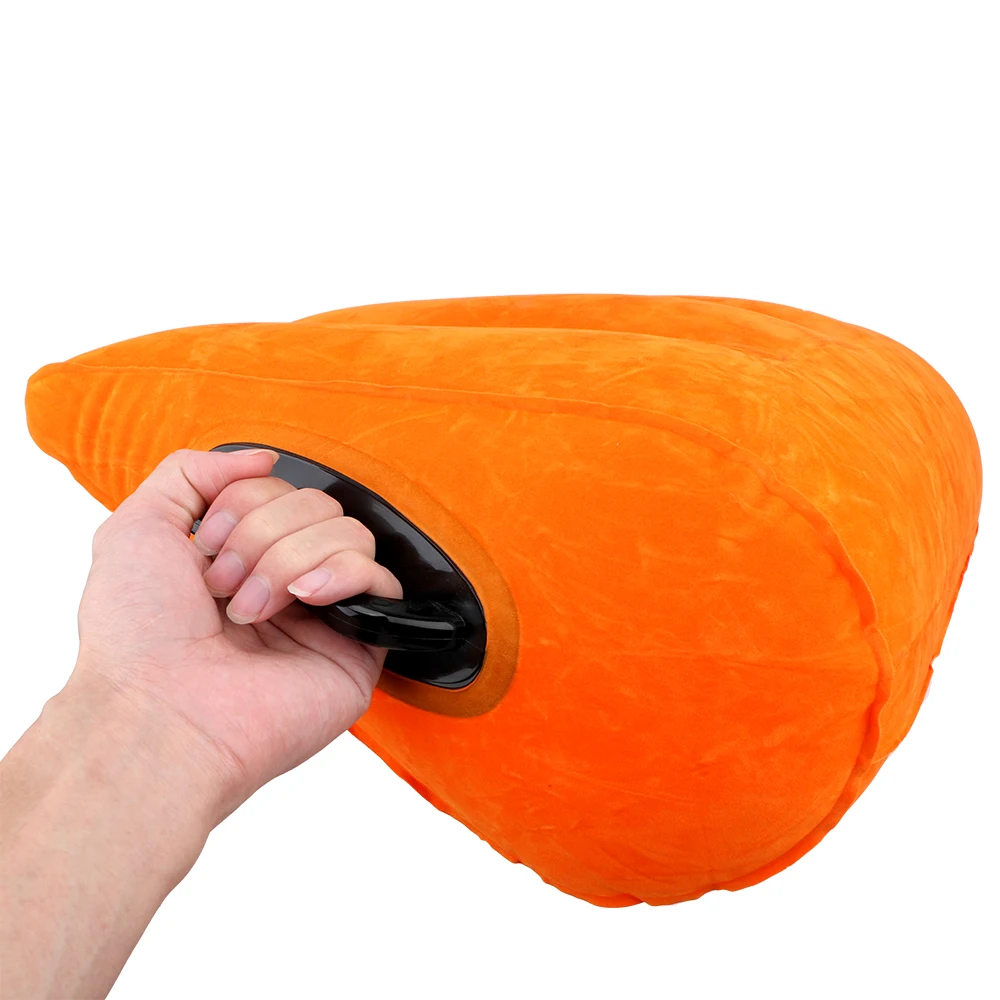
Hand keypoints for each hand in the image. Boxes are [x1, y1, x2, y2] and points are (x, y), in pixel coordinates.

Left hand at [73, 446, 402, 815]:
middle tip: (224, 587)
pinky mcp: (359, 645)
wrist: (159, 712)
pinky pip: (382, 580)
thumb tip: (262, 457)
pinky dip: (343, 574)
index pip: (279, 490)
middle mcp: (287, 579)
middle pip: (318, 504)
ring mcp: (325, 613)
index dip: (242, 506)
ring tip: (253, 610)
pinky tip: (306, 597)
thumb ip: (191, 471)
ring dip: (290, 559)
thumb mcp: (136, 528)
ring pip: (351, 534)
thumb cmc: (138, 637)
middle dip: (262, 533)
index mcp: (243, 555)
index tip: (203, 549)